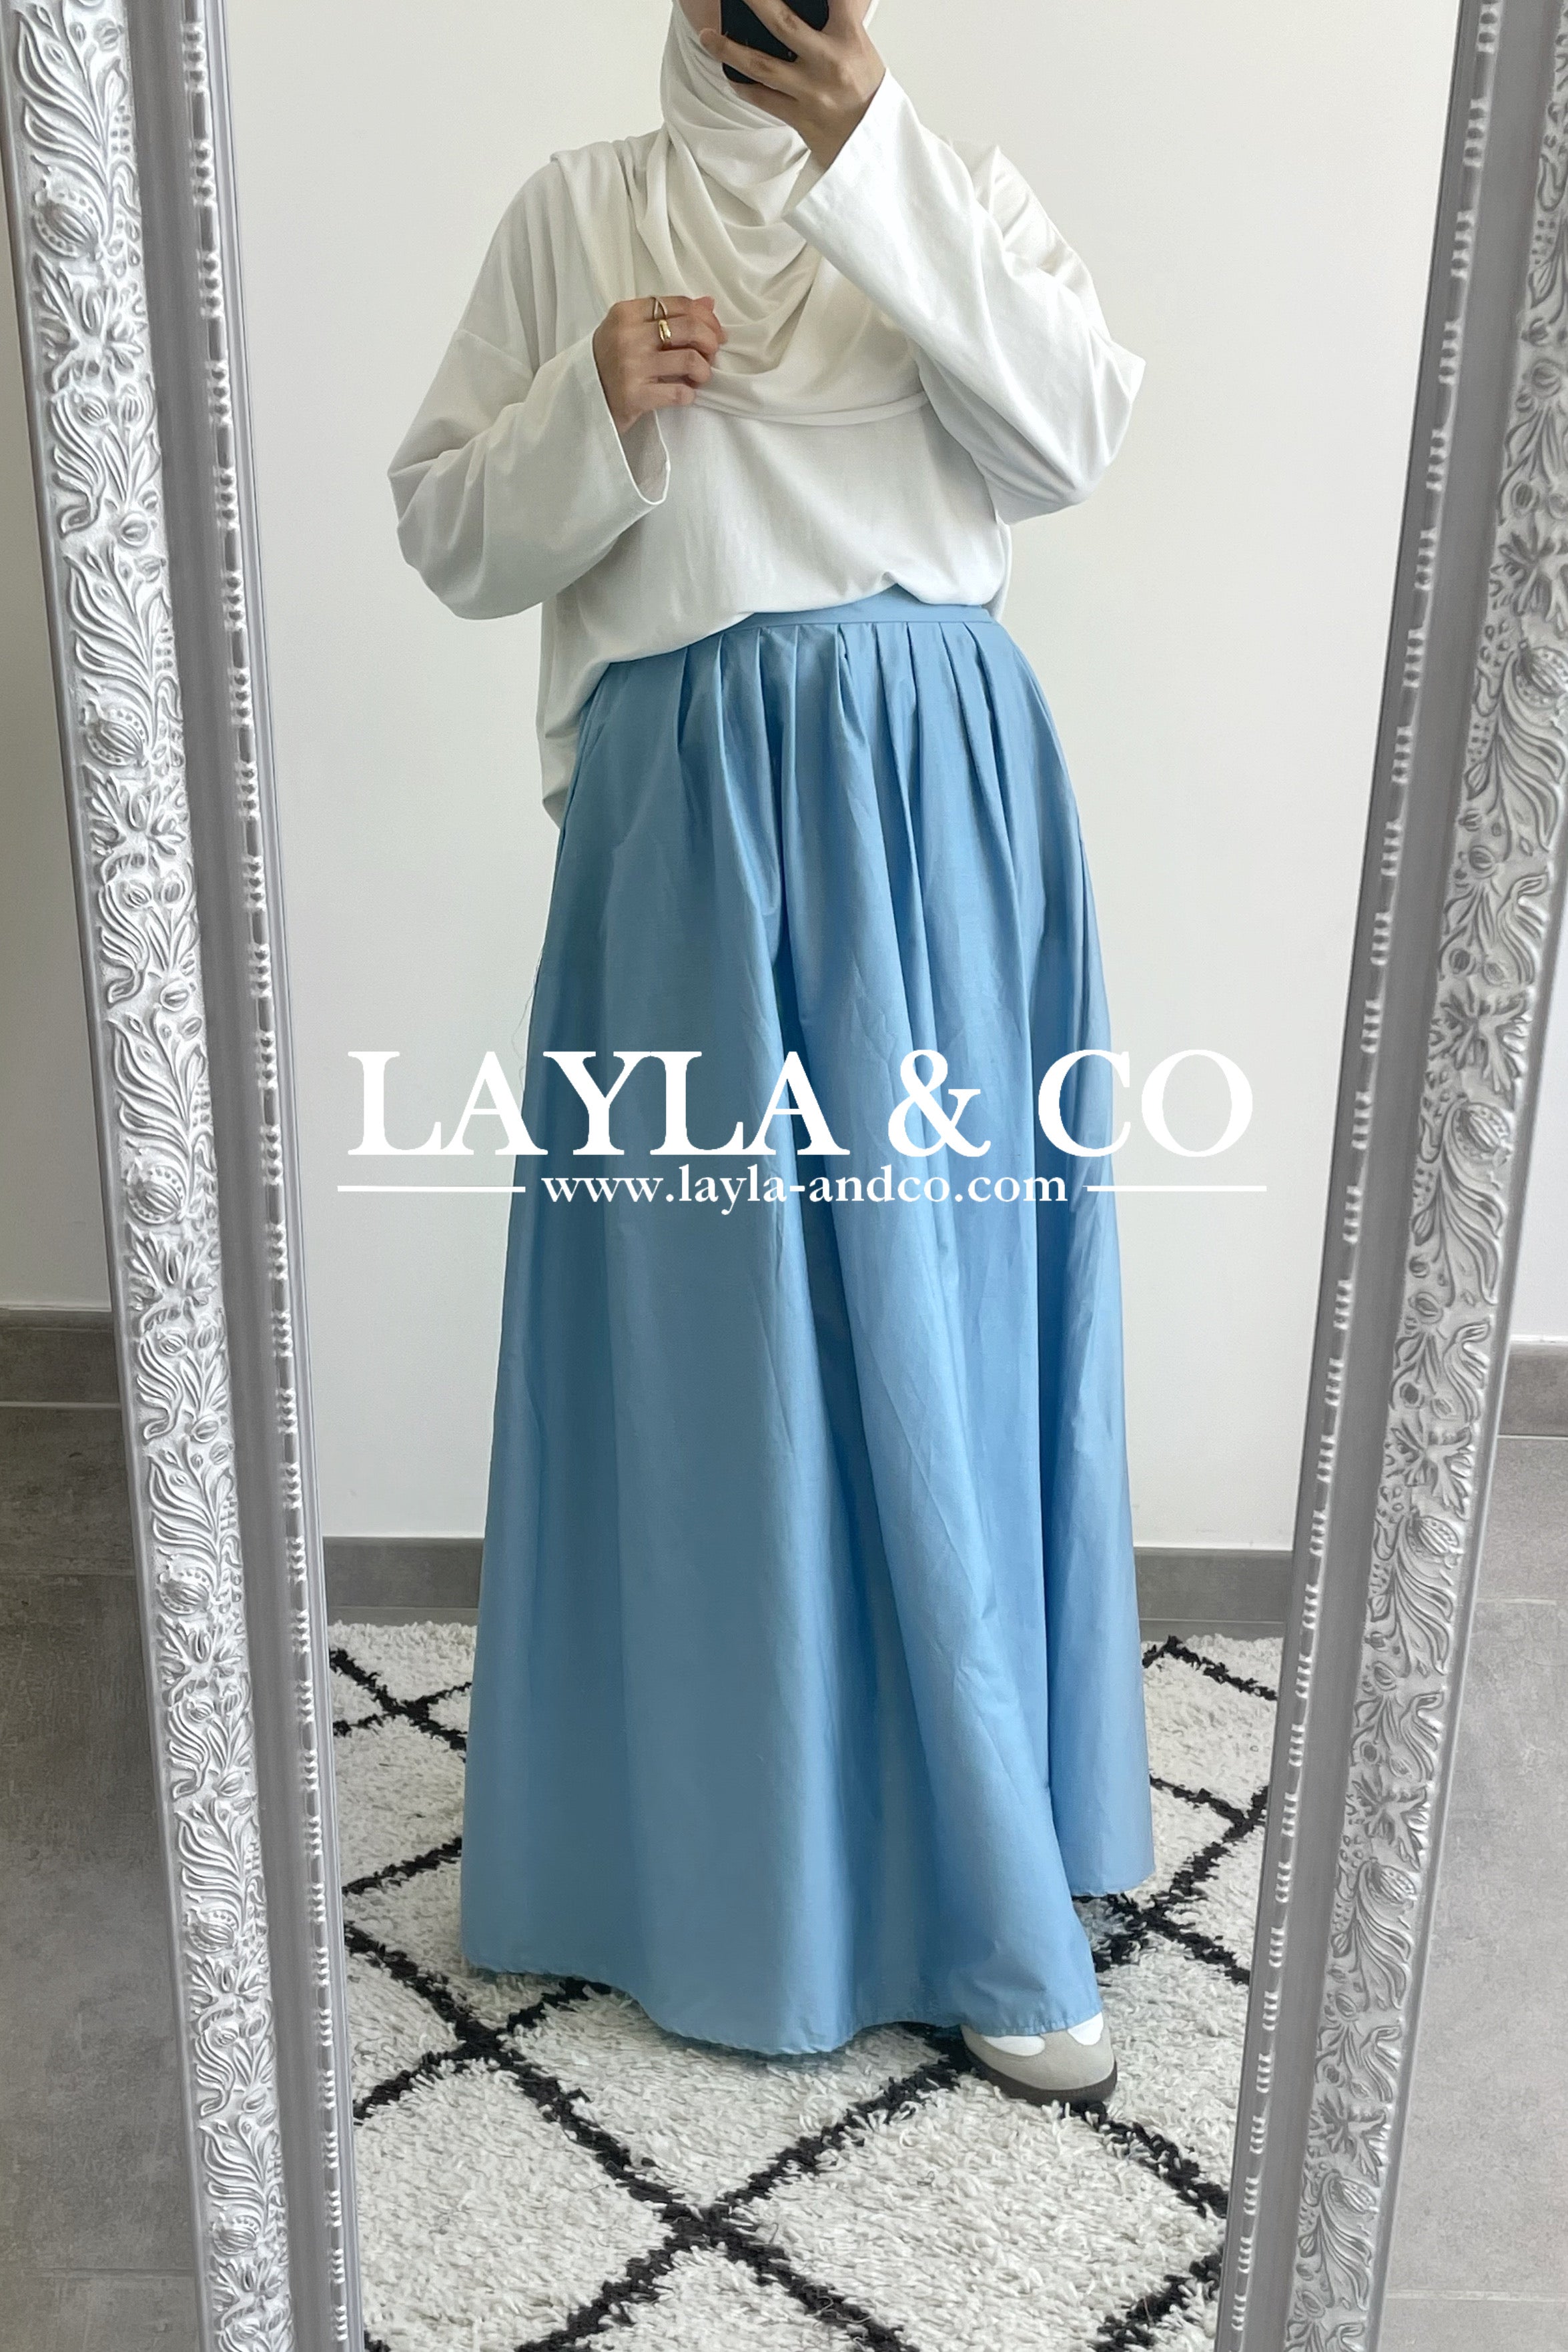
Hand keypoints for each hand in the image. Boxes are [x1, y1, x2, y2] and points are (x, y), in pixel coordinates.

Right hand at [592, 295, 727, 434]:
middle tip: (711, 354)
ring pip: (690, 360)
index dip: (705, 318)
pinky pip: (679, 392)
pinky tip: (684, 394)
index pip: (679, 304)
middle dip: (710, 342)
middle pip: (689, 329)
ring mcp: (631, 366)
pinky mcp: (634, 396)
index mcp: (626, 313)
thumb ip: (666, 316)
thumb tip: (708, 304)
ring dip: (703, 371)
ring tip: (699, 377)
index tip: (715, 332)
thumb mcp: (629, 330)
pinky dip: (689, 395)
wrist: (579, 399)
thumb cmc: (609, 363)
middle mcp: (628, 335)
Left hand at [699, 0, 884, 169]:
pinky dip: (742, 85)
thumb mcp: (862, 52)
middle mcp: (829, 62)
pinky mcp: (799, 117)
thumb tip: (804, 10)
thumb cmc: (868, 96)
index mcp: (850, 40)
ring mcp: (811, 91)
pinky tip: (729, 74)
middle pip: (782, 23)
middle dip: (755, 1)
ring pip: (760, 65)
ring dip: (728, 49)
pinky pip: (761, 98)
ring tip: (708, 36)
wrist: (874, 148)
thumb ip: (838, 26)